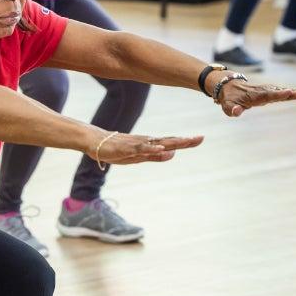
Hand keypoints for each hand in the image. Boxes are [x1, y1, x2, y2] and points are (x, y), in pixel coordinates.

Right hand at [87, 130, 203, 165]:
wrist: (95, 142)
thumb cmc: (116, 150)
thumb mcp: (138, 157)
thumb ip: (154, 157)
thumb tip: (172, 154)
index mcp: (150, 145)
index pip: (170, 142)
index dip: (185, 141)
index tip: (200, 138)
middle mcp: (146, 142)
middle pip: (168, 141)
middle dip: (184, 140)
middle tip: (200, 137)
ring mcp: (137, 144)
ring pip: (158, 143)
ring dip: (172, 142)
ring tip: (186, 141)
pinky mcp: (127, 148)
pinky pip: (141, 148)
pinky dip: (152, 149)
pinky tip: (161, 149)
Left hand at [213, 78, 295, 117]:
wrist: (228, 86)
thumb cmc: (229, 99)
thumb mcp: (227, 106)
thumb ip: (232, 110)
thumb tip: (237, 112)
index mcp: (252, 96)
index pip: (265, 95)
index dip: (276, 95)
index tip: (287, 92)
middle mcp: (260, 92)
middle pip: (275, 92)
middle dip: (286, 93)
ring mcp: (264, 91)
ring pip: (277, 91)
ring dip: (289, 92)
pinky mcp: (266, 92)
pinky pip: (277, 92)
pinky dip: (287, 93)